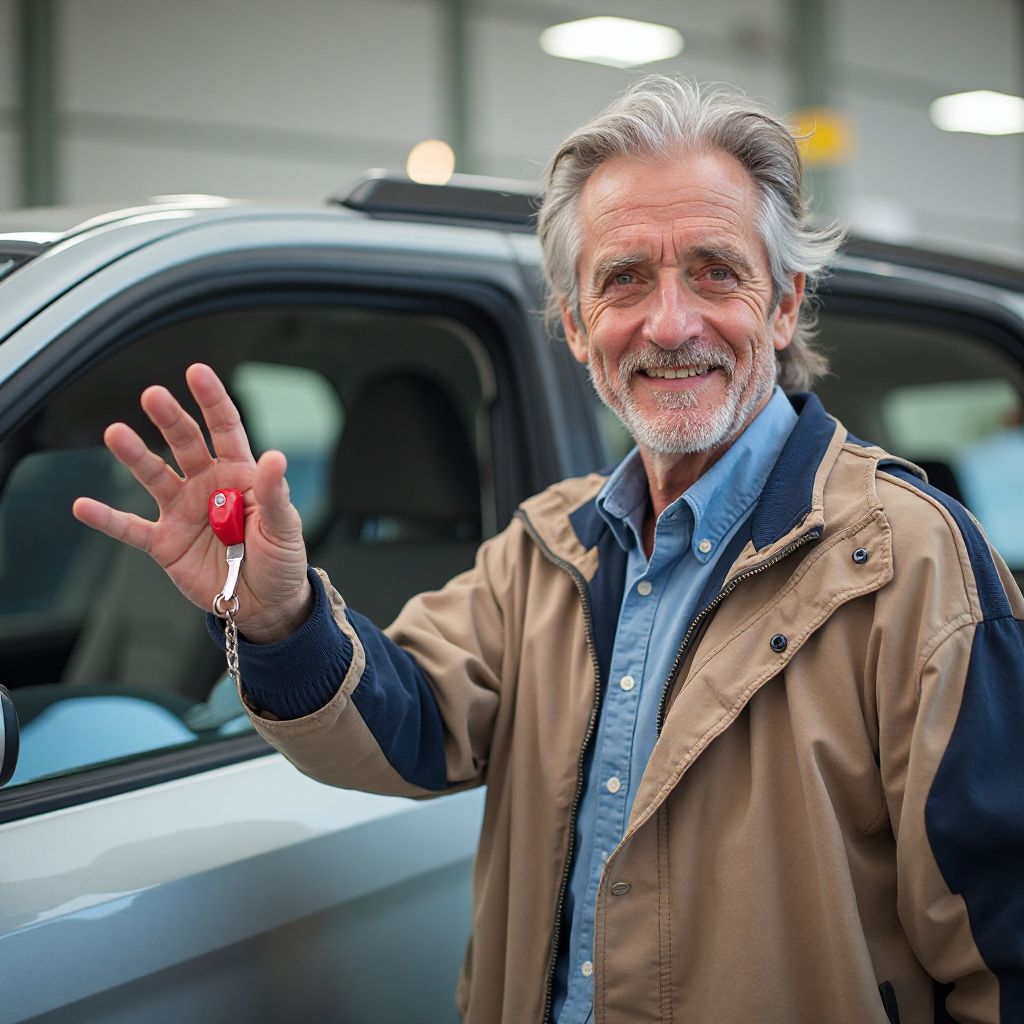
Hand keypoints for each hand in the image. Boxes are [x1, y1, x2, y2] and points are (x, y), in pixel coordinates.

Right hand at [72, 363, 312, 643]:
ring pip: (154, 476)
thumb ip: (274, 493)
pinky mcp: (164, 542)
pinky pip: (130, 528)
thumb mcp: (285, 526)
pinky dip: (107, 520)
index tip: (196, 372)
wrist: (264, 603)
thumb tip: (276, 457)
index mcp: (240, 473)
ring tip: (116, 433)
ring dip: (135, 456)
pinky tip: (83, 506)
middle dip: (170, 419)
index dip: (211, 400)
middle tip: (154, 395)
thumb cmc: (280, 559)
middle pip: (185, 444)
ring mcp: (182, 511)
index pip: (224, 428)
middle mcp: (206, 485)